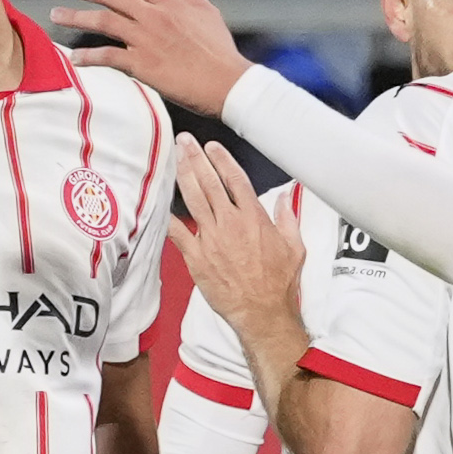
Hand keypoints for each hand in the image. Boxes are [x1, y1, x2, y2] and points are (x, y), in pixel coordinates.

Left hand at [51, 0, 253, 115]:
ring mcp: (147, 40)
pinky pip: (109, 57)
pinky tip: (74, 57)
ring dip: (76, 16)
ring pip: (104, 20)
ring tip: (56, 14)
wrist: (228, 83)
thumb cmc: (219, 50)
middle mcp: (154, 16)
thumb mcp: (205, 10)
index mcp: (168, 1)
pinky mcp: (144, 66)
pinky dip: (89, 56)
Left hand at [173, 140, 301, 339]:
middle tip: (184, 141)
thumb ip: (288, 218)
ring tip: (175, 156)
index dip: (222, 160)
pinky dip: (167, 216)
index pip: (236, 179)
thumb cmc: (280, 283)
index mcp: (254, 218)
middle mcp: (230, 223)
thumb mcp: (295, 247)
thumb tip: (285, 197)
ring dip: (183, 174)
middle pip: (210, 182)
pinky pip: (178, 232)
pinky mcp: (197, 257)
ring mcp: (211, 239)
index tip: (211, 147)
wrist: (263, 312)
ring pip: (193, 199)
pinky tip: (158, 200)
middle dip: (195, 158)